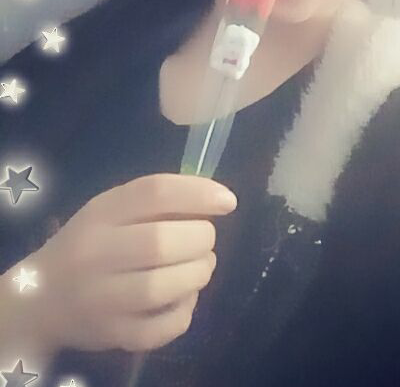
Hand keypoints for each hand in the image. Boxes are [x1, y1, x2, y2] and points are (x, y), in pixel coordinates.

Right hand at [16, 173, 236, 353]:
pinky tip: (184, 297)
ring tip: (202, 266)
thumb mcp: (113, 211)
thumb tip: (214, 201)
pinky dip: (185, 311)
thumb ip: (156, 202)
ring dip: (198, 273)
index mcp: (100, 213)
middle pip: (161, 242)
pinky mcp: (110, 335)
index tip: (227, 201)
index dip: (198, 193)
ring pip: (162, 287)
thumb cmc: (92, 244)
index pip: (154, 193)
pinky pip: (161, 327)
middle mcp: (95, 253)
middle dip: (201, 239)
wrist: (43, 298)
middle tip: (206, 240)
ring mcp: (100, 298)